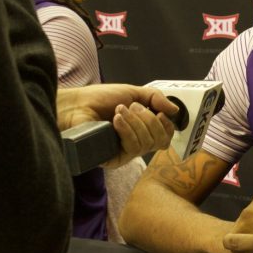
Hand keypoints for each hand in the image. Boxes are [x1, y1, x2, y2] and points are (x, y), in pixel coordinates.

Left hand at [56, 84, 178, 168]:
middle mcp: (137, 143)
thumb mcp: (133, 93)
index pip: (166, 136)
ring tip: (119, 110)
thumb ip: (155, 98)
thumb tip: (175, 110)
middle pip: (160, 140)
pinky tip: (116, 120)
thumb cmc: (101, 99)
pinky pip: (133, 148)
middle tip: (132, 107)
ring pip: (147, 143)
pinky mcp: (115, 160)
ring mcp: (126, 153)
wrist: (76, 105)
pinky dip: (127, 130)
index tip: (159, 113)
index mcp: (143, 130)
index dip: (167, 126)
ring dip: (135, 122)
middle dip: (149, 119)